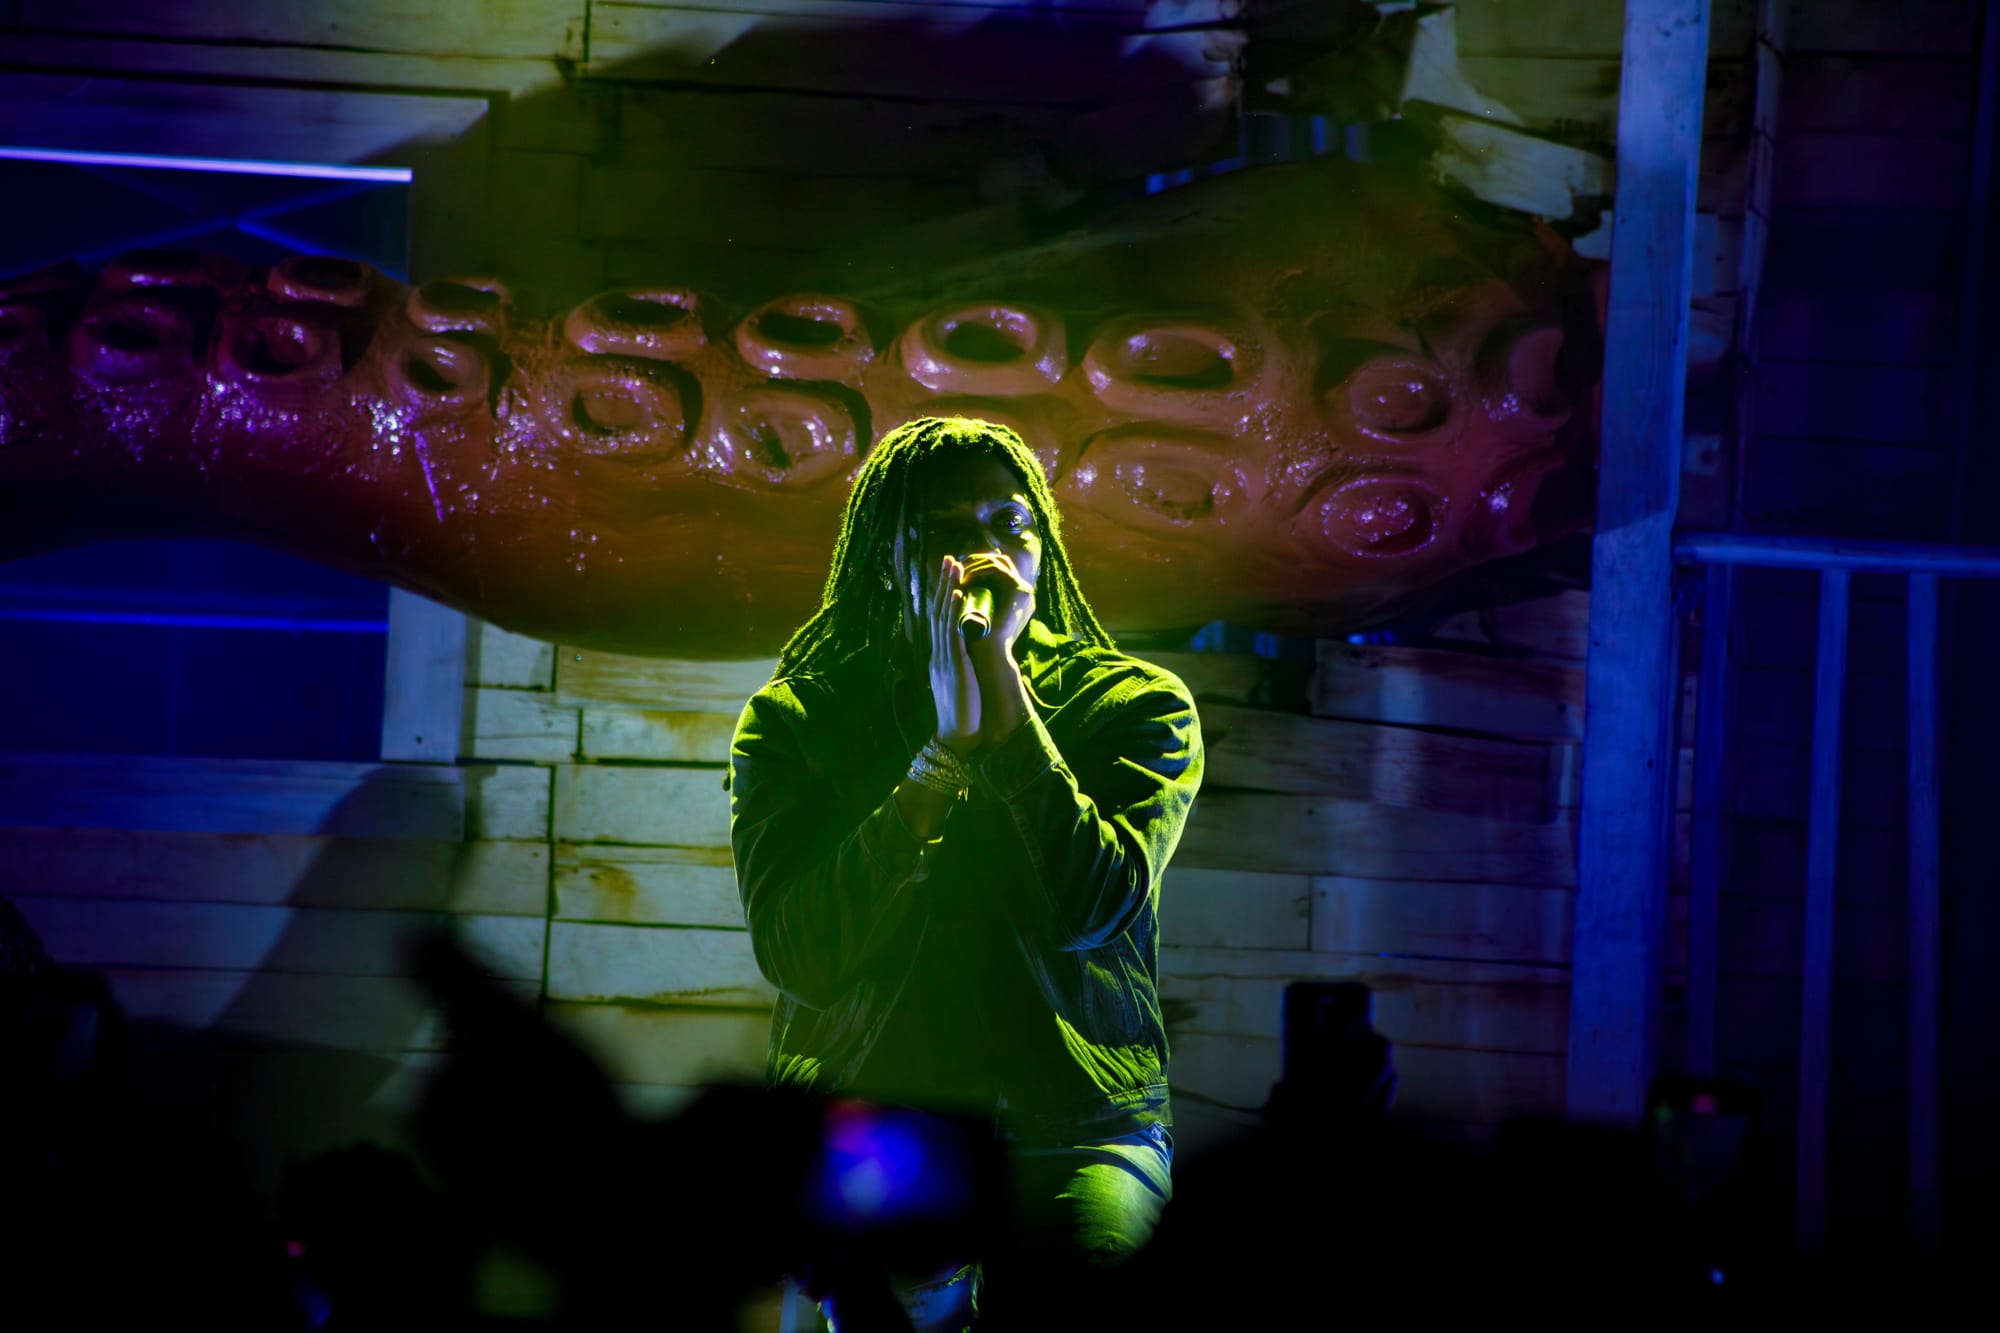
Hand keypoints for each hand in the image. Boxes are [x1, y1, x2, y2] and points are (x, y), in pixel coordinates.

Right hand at [927, 554, 981, 756]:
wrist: (956, 737)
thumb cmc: (962, 715)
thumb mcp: (959, 685)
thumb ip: (960, 667)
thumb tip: (966, 656)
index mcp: (939, 658)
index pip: (938, 620)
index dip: (942, 596)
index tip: (948, 575)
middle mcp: (938, 654)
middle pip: (937, 611)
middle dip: (943, 583)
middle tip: (949, 558)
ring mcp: (944, 658)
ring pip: (944, 616)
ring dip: (949, 588)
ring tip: (955, 565)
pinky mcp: (954, 665)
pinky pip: (953, 633)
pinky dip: (954, 611)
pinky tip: (959, 593)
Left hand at [955, 551, 1035, 669]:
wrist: (989, 656)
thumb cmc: (978, 640)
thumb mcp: (975, 614)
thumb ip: (971, 603)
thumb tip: (952, 589)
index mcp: (1015, 597)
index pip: (997, 569)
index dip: (977, 564)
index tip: (955, 569)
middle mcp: (1023, 591)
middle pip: (999, 561)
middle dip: (975, 560)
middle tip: (954, 565)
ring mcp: (1023, 590)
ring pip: (997, 561)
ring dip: (974, 564)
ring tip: (956, 573)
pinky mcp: (1019, 590)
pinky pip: (996, 569)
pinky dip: (978, 570)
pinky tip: (963, 578)